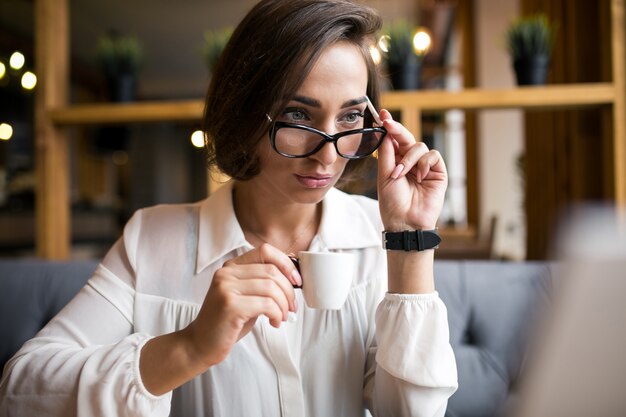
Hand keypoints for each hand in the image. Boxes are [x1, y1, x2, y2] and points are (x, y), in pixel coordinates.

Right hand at [182, 244, 299, 366]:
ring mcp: (226, 288)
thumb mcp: (245, 296)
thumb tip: (293, 278)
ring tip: (281, 317)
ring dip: (283, 305)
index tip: (297, 281)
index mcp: (231, 267)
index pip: (265, 251)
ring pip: (271, 288)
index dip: (286, 263)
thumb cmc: (227, 322)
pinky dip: (277, 314)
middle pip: (272, 271)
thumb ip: (262, 283)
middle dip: (289, 290)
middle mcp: (226, 273)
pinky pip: (267, 304)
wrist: (200, 344)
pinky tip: (274, 322)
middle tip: (291, 307)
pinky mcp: (230, 305)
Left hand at [376, 110, 447, 230]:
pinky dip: (424, 163)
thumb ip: (387, 154)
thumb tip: (386, 132)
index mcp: (396, 162)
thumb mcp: (384, 176)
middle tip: (388, 123)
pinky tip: (419, 177)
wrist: (405, 222)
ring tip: (401, 174)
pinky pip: (433, 155)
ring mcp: (425, 167)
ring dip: (409, 159)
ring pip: (419, 146)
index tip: (382, 115)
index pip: (393, 141)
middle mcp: (411, 162)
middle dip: (397, 130)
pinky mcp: (438, 172)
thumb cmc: (392, 203)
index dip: (389, 127)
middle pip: (406, 138)